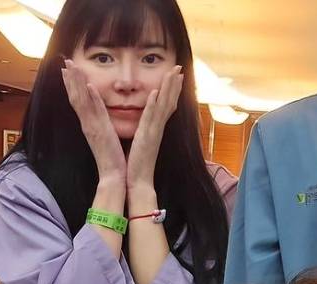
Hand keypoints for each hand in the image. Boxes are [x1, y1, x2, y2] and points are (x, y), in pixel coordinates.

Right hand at [61, 59, 126, 183]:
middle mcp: (88, 124)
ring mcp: (93, 128)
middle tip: (65, 61)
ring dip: (77, 83)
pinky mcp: (102, 132)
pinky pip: (96, 112)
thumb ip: (100, 125)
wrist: (113, 176)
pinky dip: (93, 99)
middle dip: (70, 79)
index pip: (78, 101)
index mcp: (89, 125)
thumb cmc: (111, 159)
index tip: (66, 70)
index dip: (71, 85)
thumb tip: (99, 116)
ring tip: (72, 67)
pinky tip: (90, 86)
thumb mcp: (105, 137)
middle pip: (76, 97)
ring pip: (82, 101)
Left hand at [126, 65, 183, 190]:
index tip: (176, 77)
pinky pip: (151, 119)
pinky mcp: (146, 138)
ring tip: (174, 74)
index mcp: (155, 130)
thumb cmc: (137, 165)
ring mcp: (153, 133)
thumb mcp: (141, 143)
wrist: (138, 182)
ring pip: (163, 107)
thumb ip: (144, 131)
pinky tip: (155, 93)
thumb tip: (145, 124)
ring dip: (168, 89)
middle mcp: (157, 129)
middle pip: (168, 103)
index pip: (166, 107)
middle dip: (174, 85)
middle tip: (179, 68)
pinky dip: (153, 106)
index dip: (172, 91)